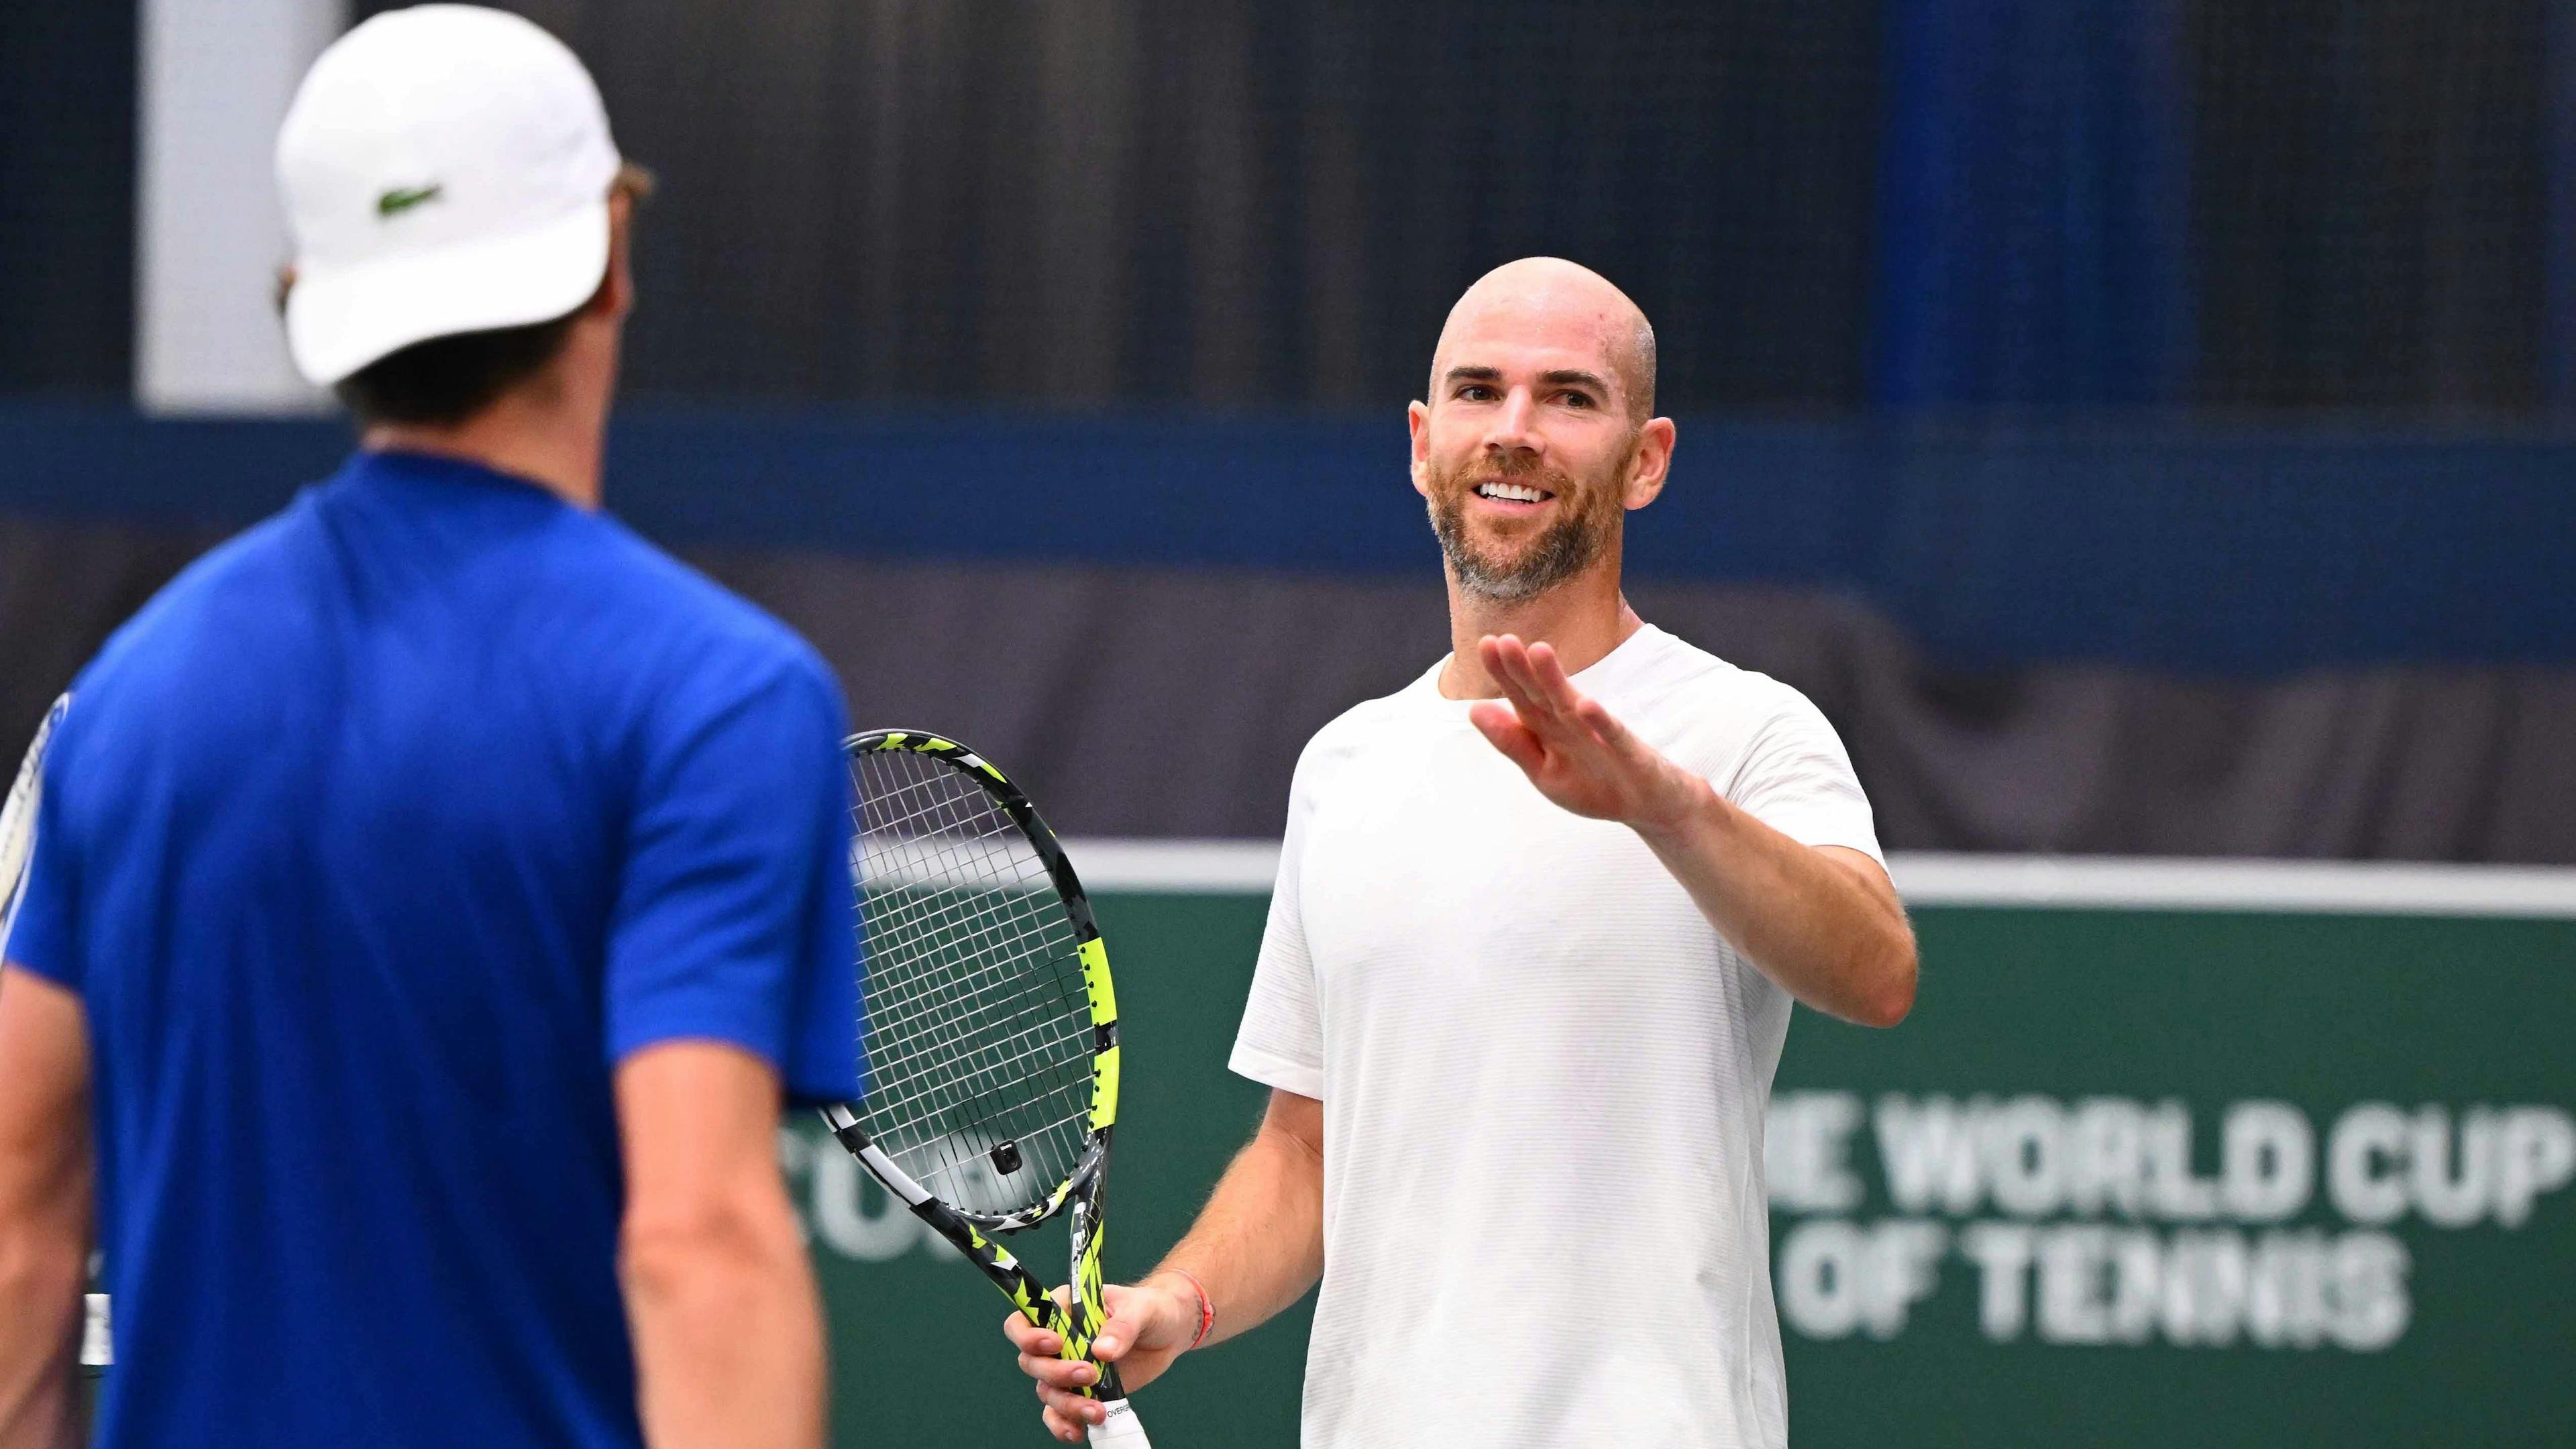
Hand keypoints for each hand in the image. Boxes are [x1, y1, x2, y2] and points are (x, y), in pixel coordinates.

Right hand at [1002, 1278, 1193, 1442]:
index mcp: (1062, 1310)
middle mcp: (1057, 1340)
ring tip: (1097, 1411)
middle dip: (1056, 1373)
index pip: (1024, 1321)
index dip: (1029, 1336)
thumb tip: (1102, 1352)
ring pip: (1047, 1392)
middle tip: (1090, 1374)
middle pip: (1032, 1362)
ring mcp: (1067, 1368)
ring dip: (1067, 1405)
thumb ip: (1122, 1327)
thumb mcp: (1141, 1309)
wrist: (1168, 1333)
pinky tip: (1079, 1432)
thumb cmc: (1150, 1309)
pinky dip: (1064, 1425)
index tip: (1056, 1344)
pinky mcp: (1081, 1392)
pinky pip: (1059, 1413)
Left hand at [1467, 634, 1703, 834]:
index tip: (1485, 644)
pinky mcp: (1630, 754)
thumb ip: (1513, 743)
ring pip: (1575, 707)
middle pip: (1544, 695)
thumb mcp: (1544, 772)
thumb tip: (1474, 710)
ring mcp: (1602, 737)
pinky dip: (1601, 723)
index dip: (1505, 673)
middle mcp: (1574, 726)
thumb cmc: (1594, 785)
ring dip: (1557, 681)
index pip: (1523, 697)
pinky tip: (1585, 706)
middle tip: (1504, 640)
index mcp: (1550, 729)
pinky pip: (1614, 737)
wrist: (1649, 808)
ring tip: (1539, 653)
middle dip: (1524, 669)